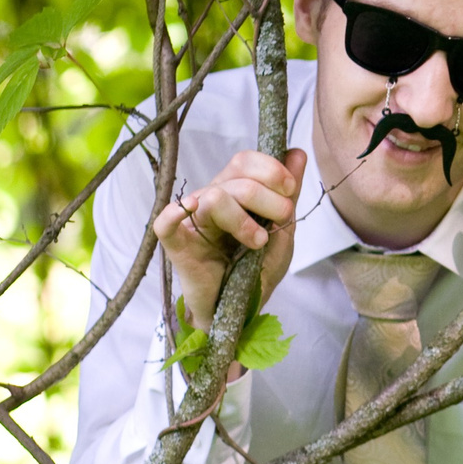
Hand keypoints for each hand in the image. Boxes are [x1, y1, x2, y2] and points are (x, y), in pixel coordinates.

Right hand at [156, 148, 305, 327]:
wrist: (239, 311)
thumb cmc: (256, 270)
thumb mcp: (282, 231)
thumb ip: (288, 194)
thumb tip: (297, 152)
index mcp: (234, 192)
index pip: (244, 160)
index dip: (270, 168)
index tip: (289, 189)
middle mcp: (210, 200)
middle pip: (236, 178)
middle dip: (268, 197)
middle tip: (282, 219)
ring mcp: (193, 222)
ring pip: (214, 197)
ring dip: (243, 219)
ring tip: (257, 242)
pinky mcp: (178, 246)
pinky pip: (165, 223)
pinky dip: (174, 213)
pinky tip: (189, 211)